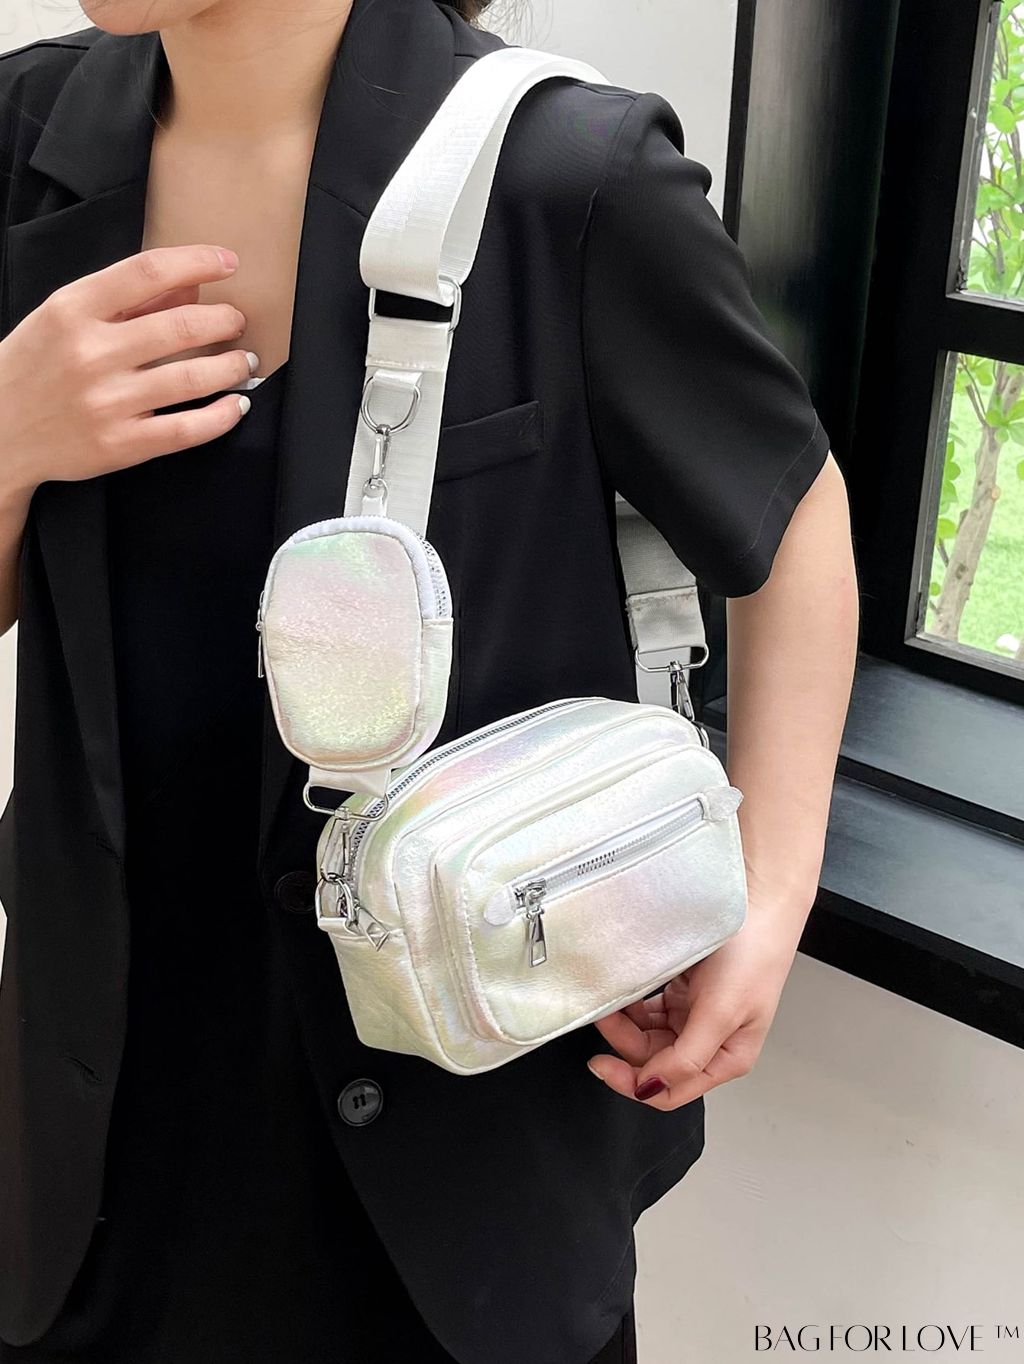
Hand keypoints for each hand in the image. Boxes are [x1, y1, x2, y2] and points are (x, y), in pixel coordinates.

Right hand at [0, 244, 255, 498]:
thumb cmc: (36, 366)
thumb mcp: (65, 318)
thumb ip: (127, 300)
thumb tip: (193, 286)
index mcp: (72, 310)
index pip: (148, 271)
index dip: (198, 261)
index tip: (228, 262)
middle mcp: (90, 353)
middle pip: (181, 325)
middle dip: (225, 320)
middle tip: (238, 321)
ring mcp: (106, 402)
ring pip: (192, 378)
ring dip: (232, 366)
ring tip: (243, 361)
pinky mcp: (121, 445)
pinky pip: (187, 429)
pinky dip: (222, 416)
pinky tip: (236, 405)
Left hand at [585, 896, 803, 1109]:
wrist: (759, 898)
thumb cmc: (754, 953)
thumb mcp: (721, 1014)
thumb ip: (686, 1059)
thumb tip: (651, 1089)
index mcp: (726, 1059)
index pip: (669, 1091)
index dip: (632, 1083)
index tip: (602, 1063)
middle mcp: (709, 1041)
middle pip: (652, 1060)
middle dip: (624, 1041)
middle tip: (605, 1014)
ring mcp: (695, 1015)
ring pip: (645, 1034)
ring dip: (624, 1021)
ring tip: (611, 999)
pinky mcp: (684, 990)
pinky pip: (647, 1007)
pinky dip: (632, 1002)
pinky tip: (626, 989)